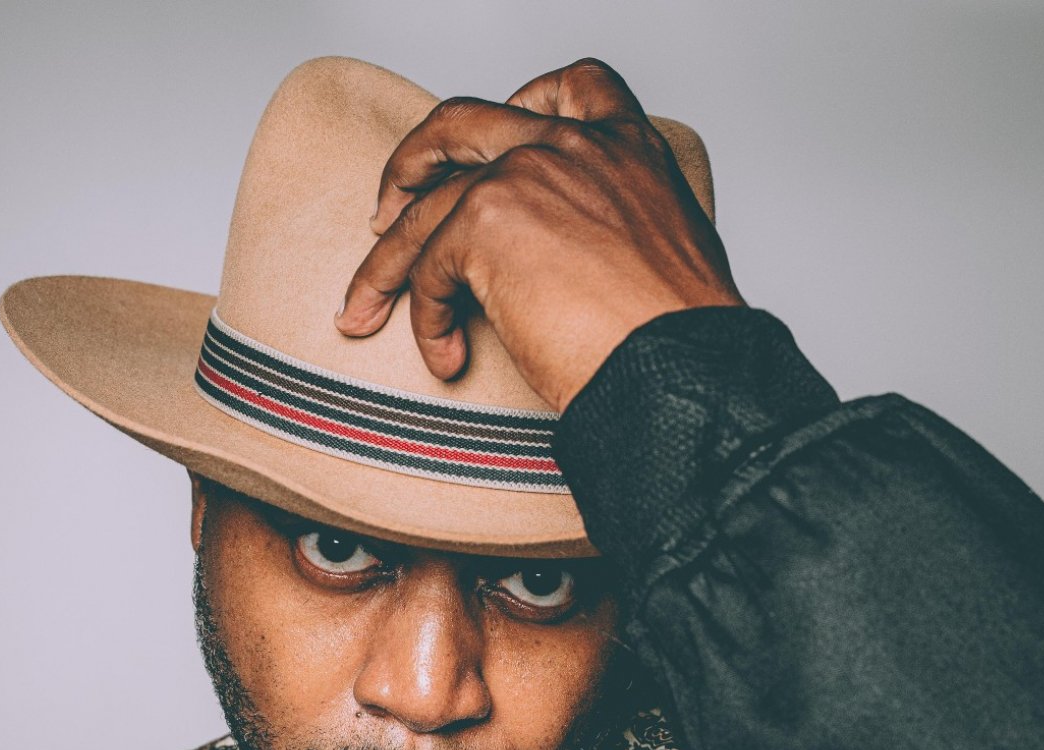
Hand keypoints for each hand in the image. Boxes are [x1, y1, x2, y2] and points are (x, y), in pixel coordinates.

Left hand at [335, 58, 743, 411]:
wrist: (680, 369)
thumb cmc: (678, 338)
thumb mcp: (665, 256)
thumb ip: (616, 232)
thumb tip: (576, 270)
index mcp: (628, 150)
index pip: (573, 87)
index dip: (522, 101)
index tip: (493, 136)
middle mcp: (574, 146)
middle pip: (462, 123)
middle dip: (410, 161)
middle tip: (387, 209)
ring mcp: (527, 176)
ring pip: (425, 208)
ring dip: (384, 262)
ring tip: (363, 309)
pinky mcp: (487, 223)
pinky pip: (427, 268)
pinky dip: (423, 316)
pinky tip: (444, 357)